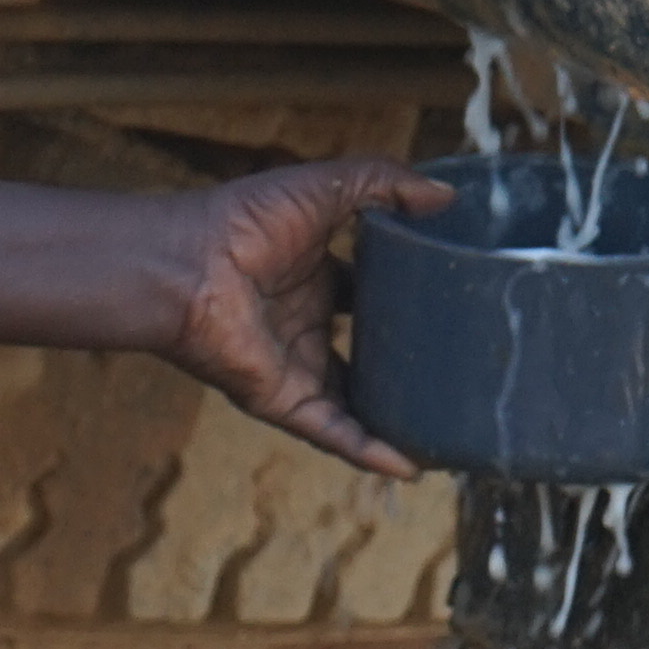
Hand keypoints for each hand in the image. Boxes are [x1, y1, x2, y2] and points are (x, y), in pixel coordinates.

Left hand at [156, 158, 445, 472]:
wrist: (187, 266)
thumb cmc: (244, 220)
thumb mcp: (326, 186)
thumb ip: (385, 183)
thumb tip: (446, 195)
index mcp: (313, 275)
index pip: (369, 291)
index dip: (405, 297)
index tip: (452, 304)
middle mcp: (304, 322)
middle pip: (365, 351)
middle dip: (404, 363)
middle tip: (462, 372)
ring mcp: (293, 364)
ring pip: (355, 401)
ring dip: (394, 418)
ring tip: (447, 432)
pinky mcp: (280, 398)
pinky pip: (332, 431)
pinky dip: (368, 450)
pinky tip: (410, 465)